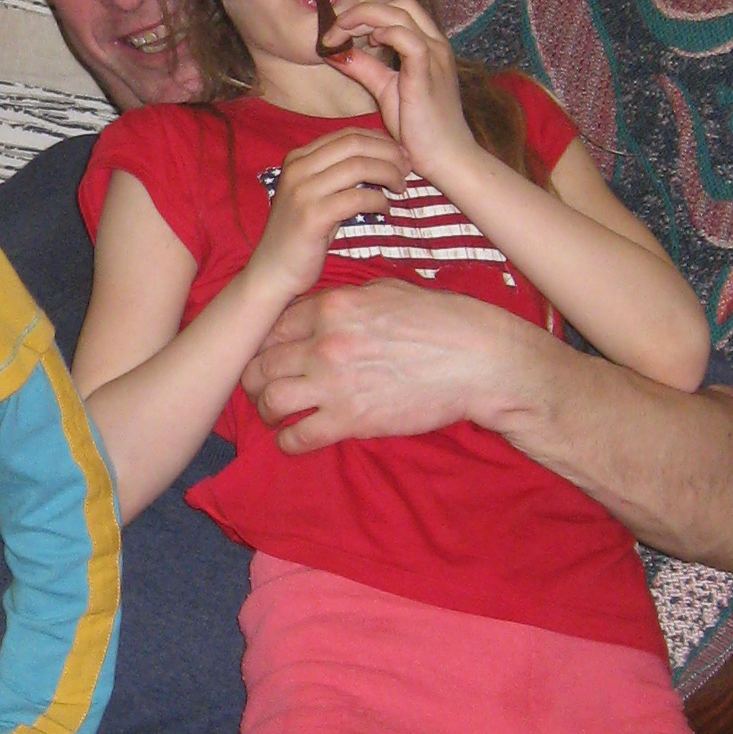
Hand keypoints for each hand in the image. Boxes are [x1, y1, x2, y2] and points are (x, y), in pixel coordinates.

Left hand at [243, 281, 523, 452]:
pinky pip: (298, 437)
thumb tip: (321, 307)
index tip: (267, 355)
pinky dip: (288, 443)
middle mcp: (324, 343)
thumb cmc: (441, 321)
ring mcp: (334, 384)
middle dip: (255, 379)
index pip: (273, 326)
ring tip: (273, 416)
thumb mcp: (387, 291)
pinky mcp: (350, 420)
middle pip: (262, 364)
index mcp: (331, 307)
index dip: (264, 343)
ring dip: (266, 411)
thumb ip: (345, 299)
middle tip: (261, 388)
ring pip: (270, 401)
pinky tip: (291, 441)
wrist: (477, 360)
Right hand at [250, 122, 409, 295]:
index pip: (346, 135)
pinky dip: (378, 200)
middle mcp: (297, 169)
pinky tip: (385, 209)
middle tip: (407, 168)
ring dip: (389, 174)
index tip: (400, 155)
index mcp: (298, 158)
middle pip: (354, 144)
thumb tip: (380, 158)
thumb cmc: (300, 235)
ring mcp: (302, 192)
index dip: (380, 141)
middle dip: (389, 153)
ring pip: (359, 167)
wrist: (272, 270)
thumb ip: (337, 174)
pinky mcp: (312, 216)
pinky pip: (357, 197)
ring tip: (401, 187)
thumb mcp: (314, 195)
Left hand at [323, 0, 470, 183]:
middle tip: (334, 32)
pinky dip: (386, 34)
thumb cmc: (419, 126)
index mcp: (427, 45)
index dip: (364, 13)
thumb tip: (336, 52)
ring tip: (342, 37)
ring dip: (365, 19)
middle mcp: (435, 44)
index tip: (337, 31)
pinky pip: (410, 40)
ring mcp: (434, 56)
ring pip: (402, 13)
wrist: (446, 156)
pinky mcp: (428, 74)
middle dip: (361, 11)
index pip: (398, 9)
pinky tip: (370, 44)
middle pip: (400, 4)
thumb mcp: (385, 89)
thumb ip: (364, 67)